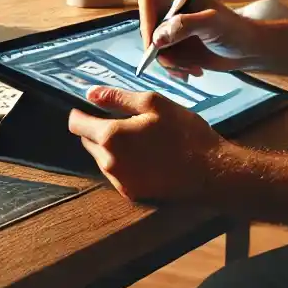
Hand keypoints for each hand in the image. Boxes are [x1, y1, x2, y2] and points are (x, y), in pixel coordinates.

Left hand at [67, 87, 226, 202]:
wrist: (211, 172)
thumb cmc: (185, 132)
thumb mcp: (154, 104)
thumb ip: (117, 97)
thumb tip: (90, 93)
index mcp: (111, 136)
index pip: (76, 124)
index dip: (82, 113)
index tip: (92, 108)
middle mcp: (109, 162)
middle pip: (88, 142)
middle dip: (99, 130)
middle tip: (126, 123)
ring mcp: (119, 181)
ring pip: (102, 159)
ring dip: (111, 149)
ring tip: (140, 141)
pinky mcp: (131, 194)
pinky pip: (116, 174)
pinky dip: (124, 164)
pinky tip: (146, 158)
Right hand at [139, 0, 265, 77]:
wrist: (248, 50)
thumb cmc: (235, 30)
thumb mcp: (211, 23)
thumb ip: (184, 26)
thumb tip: (157, 39)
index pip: (148, 3)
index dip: (146, 23)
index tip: (154, 46)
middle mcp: (171, 12)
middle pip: (148, 29)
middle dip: (161, 51)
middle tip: (178, 64)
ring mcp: (173, 31)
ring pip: (155, 49)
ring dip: (171, 64)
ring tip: (193, 69)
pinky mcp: (177, 48)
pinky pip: (164, 61)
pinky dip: (175, 70)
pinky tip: (194, 71)